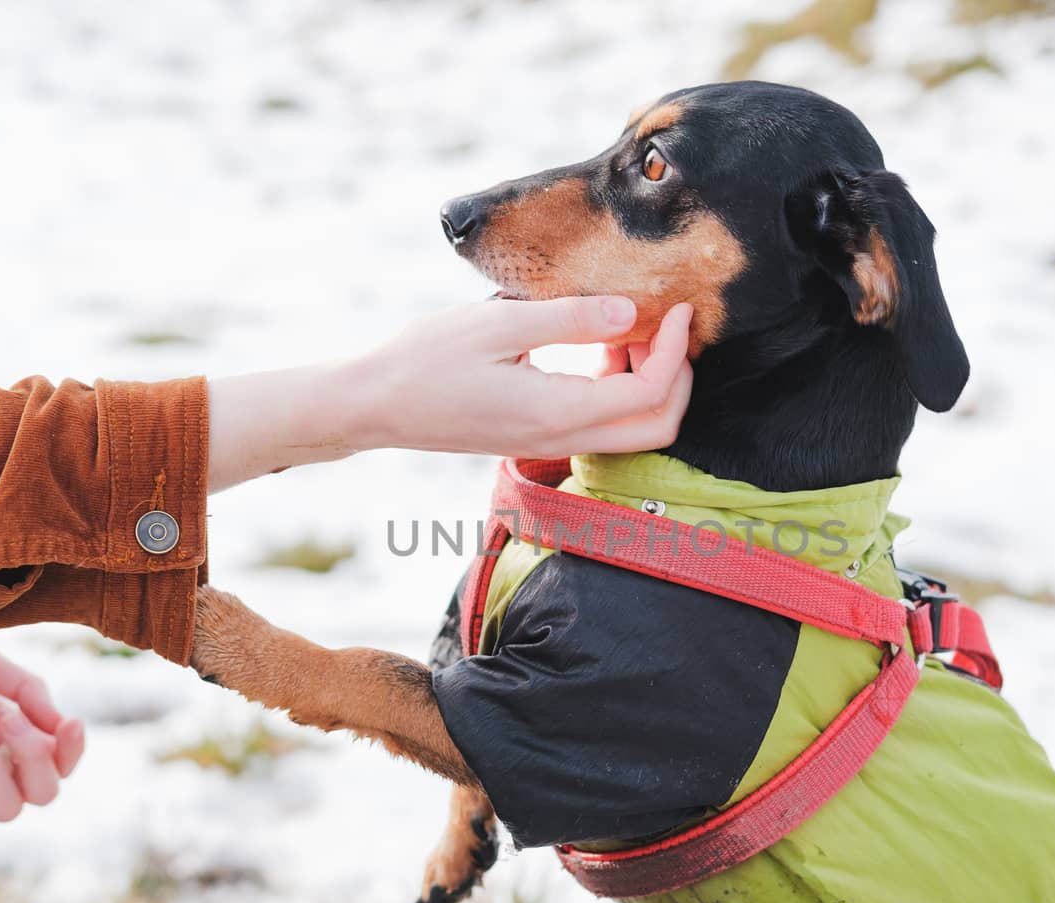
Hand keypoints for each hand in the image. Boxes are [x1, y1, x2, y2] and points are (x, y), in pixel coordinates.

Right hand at [205, 298, 693, 490]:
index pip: (651, 393)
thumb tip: (628, 311)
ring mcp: (551, 443)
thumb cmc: (425, 359)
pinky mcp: (540, 437)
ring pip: (634, 429)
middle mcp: (562, 438)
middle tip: (668, 325)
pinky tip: (597, 343)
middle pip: (658, 428)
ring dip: (649, 381)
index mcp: (558, 411)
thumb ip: (567, 317)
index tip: (679, 307)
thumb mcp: (496, 323)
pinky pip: (603, 422)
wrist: (374, 405)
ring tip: (630, 326)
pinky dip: (619, 386)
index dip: (676, 350)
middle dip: (678, 377)